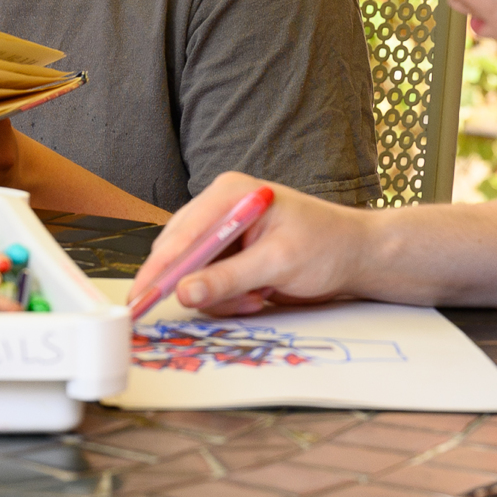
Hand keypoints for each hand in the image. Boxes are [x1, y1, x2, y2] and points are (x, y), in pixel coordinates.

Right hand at [125, 171, 377, 315]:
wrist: (355, 256)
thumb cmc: (327, 246)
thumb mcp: (278, 264)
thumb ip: (228, 279)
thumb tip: (185, 292)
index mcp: (230, 194)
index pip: (182, 233)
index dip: (159, 268)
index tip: (140, 298)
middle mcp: (221, 207)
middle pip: (180, 252)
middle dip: (198, 285)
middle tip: (232, 302)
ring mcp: (224, 230)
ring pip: (192, 273)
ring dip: (219, 295)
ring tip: (256, 297)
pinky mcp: (229, 253)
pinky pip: (208, 281)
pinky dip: (226, 297)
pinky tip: (257, 295)